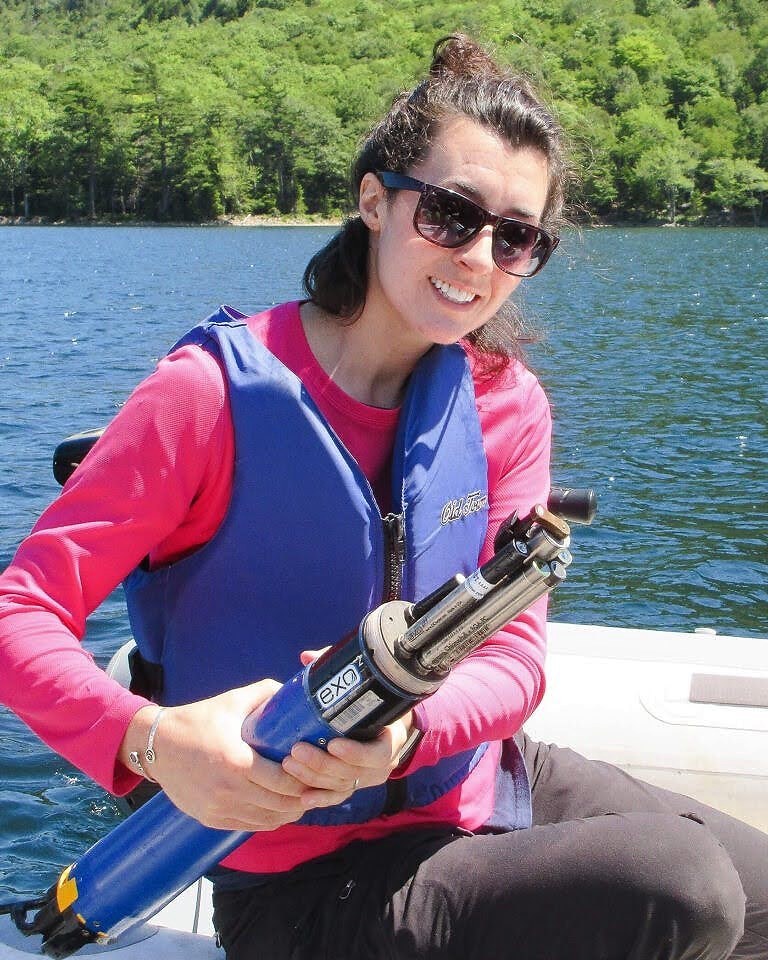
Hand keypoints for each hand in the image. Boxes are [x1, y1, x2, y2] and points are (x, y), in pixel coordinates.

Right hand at [118, 680, 363, 830]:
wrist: (157, 745)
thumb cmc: (198, 720)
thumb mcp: (233, 701)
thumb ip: (266, 694)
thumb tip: (294, 691)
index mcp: (237, 762)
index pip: (284, 782)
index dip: (305, 779)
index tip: (316, 769)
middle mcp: (228, 791)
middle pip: (280, 805)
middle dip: (302, 797)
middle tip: (316, 784)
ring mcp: (218, 809)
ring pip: (267, 820)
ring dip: (288, 811)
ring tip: (301, 796)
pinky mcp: (211, 820)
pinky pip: (249, 826)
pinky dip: (268, 818)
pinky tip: (278, 807)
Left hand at [282, 648, 413, 806]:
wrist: (389, 726)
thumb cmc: (373, 700)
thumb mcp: (366, 684)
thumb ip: (338, 669)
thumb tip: (306, 657)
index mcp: (391, 738)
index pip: (378, 753)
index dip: (355, 752)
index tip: (332, 742)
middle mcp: (382, 764)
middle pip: (353, 773)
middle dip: (322, 764)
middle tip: (297, 750)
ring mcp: (367, 778)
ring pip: (341, 786)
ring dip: (314, 778)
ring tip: (289, 764)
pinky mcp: (353, 786)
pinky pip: (336, 797)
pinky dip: (319, 798)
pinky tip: (301, 797)